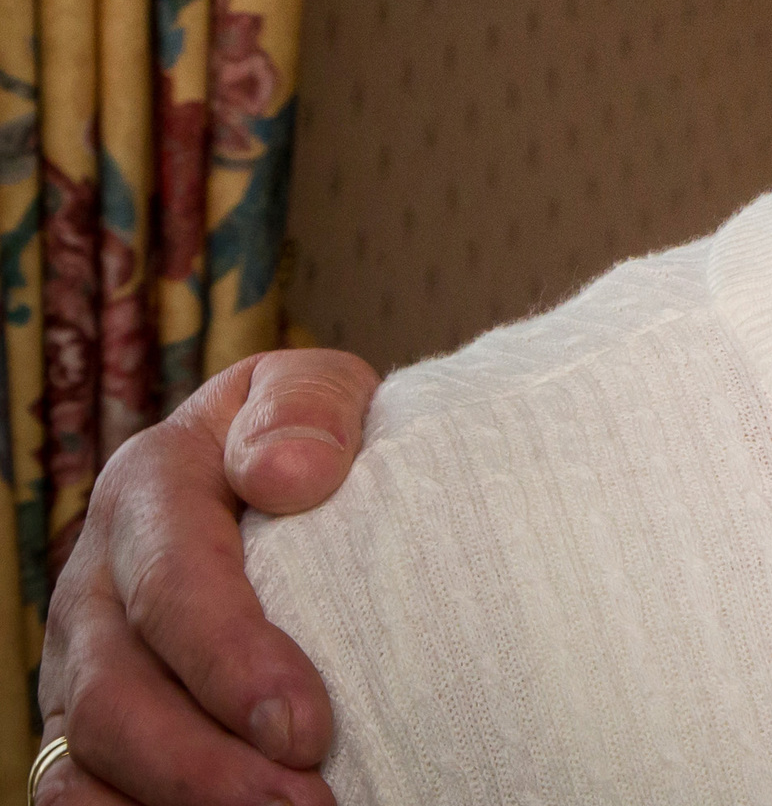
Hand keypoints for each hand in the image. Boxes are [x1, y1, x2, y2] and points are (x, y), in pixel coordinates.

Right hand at [36, 349, 378, 805]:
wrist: (268, 463)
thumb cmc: (306, 432)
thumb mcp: (316, 389)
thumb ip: (306, 408)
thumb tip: (290, 473)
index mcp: (147, 488)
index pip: (172, 585)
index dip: (232, 663)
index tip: (308, 725)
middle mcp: (92, 583)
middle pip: (115, 696)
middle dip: (206, 767)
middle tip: (306, 804)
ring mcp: (78, 660)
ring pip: (82, 762)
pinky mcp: (85, 723)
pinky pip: (73, 794)